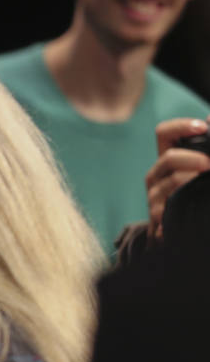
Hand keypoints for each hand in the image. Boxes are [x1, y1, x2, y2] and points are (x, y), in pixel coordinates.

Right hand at [146, 116, 209, 236]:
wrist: (180, 235)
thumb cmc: (193, 197)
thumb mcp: (200, 170)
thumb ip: (207, 150)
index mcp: (169, 159)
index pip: (165, 133)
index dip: (181, 126)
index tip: (203, 126)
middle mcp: (158, 176)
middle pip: (168, 157)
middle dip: (192, 158)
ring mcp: (155, 197)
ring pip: (170, 182)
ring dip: (191, 180)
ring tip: (206, 182)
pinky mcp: (157, 218)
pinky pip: (167, 208)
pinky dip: (180, 205)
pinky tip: (192, 206)